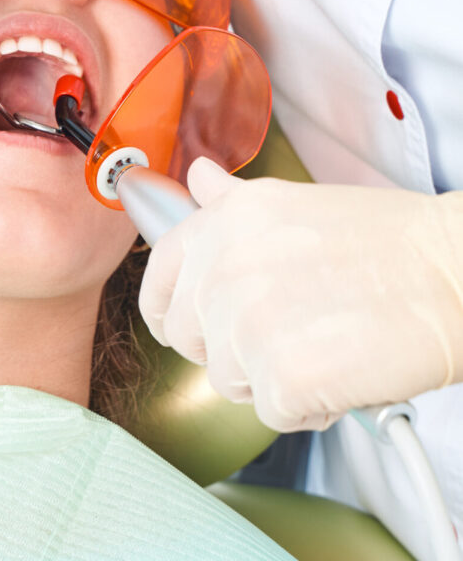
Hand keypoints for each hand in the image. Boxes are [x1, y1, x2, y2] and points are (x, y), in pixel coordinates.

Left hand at [139, 157, 462, 430]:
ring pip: (229, 380)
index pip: (158, 281)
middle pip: (190, 339)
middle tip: (288, 326)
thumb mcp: (293, 201)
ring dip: (271, 375)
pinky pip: (270, 412)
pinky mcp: (282, 376)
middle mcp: (224, 267)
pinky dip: (306, 407)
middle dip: (231, 345)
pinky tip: (339, 371)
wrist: (453, 271)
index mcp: (222, 222)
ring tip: (323, 341)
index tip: (194, 325)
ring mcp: (248, 322)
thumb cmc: (387, 241)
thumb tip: (198, 179)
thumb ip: (231, 202)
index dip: (173, 311)